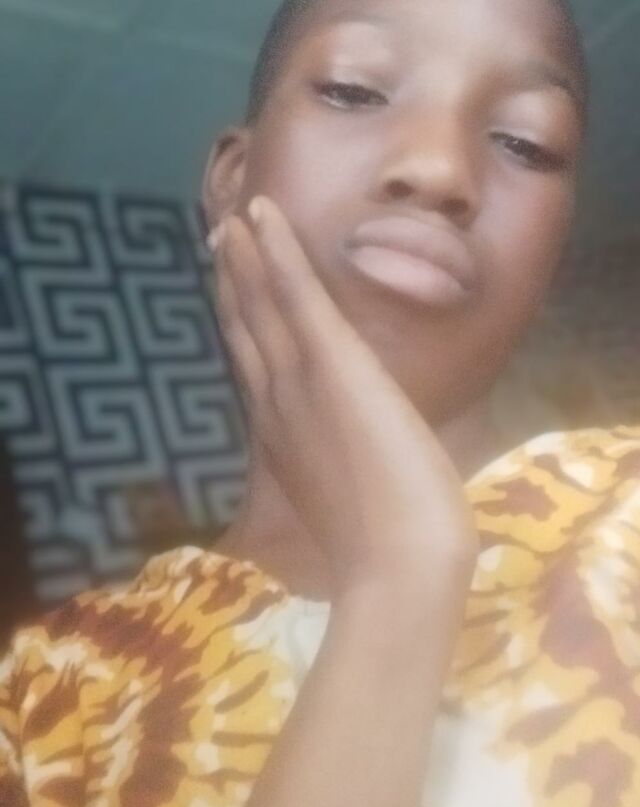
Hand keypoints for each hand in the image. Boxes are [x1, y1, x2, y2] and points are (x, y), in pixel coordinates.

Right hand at [212, 197, 476, 600]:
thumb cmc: (382, 541)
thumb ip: (327, 463)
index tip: (229, 292)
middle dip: (232, 282)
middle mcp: (278, 401)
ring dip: (247, 256)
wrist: (398, 562)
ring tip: (230, 217)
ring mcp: (300, 379)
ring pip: (263, 304)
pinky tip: (264, 215)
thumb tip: (331, 448)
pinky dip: (278, 252)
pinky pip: (298, 294)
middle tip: (217, 238)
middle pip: (247, 329)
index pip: (253, 365)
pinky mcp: (332, 362)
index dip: (238, 324)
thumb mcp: (342, 496)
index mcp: (281, 433)